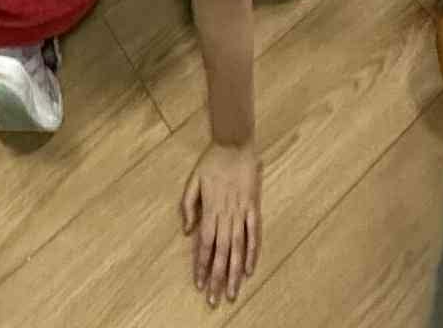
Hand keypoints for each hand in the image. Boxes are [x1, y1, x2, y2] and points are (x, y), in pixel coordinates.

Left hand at [182, 141, 261, 306]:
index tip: (199, 284)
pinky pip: (254, 234)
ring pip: (237, 248)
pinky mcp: (254, 207)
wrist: (234, 142)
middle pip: (221, 252)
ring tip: (232, 293)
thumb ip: (188, 206)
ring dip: (234, 272)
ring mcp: (242, 212)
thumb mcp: (193, 180)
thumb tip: (187, 231)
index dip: (201, 265)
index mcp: (210, 209)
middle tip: (214, 300)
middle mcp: (226, 214)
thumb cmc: (212, 161)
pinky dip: (252, 252)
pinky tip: (250, 269)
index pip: (204, 244)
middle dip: (216, 277)